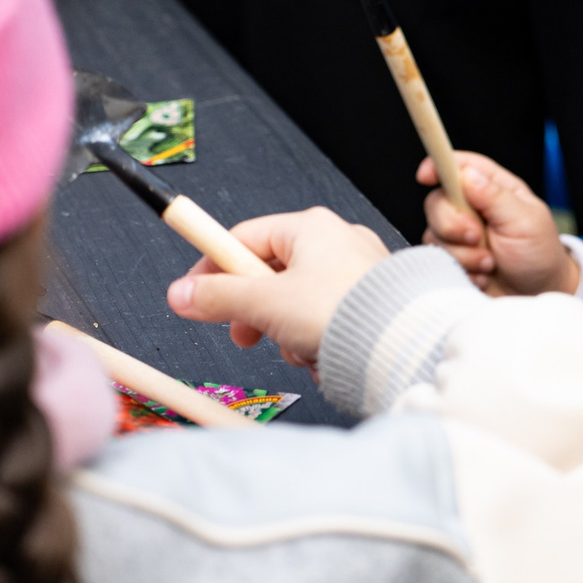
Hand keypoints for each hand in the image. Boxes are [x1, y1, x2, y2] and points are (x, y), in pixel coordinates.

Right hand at [166, 206, 391, 369]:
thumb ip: (217, 297)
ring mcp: (356, 272)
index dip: (212, 268)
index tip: (193, 295)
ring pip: (296, 302)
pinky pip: (324, 318)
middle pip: (269, 274)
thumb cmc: (342, 312)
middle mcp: (337, 241)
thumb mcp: (265, 303)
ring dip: (287, 332)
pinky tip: (323, 354)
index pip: (243, 238)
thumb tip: (180, 295)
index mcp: (311, 227)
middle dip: (254, 311)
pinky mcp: (370, 302)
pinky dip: (316, 339)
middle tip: (244, 335)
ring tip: (299, 347)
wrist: (402, 345)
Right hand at [419, 151, 577, 295]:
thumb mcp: (525, 221)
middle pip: (437, 202)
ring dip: (462, 253)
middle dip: (452, 224)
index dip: (438, 165)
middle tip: (477, 237)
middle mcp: (471, 208)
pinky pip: (438, 260)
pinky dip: (460, 270)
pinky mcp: (453, 259)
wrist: (538, 294)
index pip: (459, 166)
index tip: (425, 176)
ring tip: (490, 263)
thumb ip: (495, 197)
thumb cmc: (539, 254)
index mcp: (493, 189)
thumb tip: (467, 174)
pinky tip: (482, 275)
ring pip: (435, 235)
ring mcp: (459, 235)